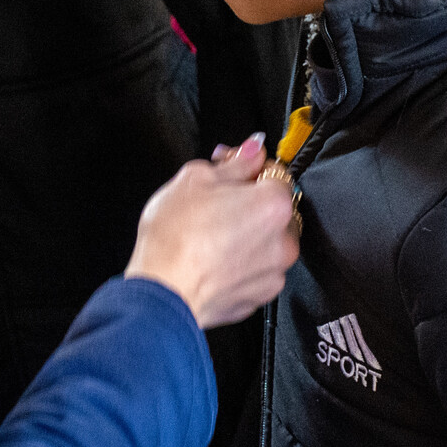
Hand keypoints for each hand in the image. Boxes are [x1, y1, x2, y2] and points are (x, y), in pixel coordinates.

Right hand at [126, 133, 299, 327]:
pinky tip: (213, 258)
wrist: (163, 293)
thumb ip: (235, 163)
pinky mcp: (259, 297)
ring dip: (246, 234)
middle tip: (215, 201)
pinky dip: (241, 263)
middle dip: (249, 202)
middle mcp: (283, 241)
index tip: (230, 168)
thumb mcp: (196, 180)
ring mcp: (273, 273)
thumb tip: (252, 149)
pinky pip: (255, 271)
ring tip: (210, 234)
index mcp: (273, 205)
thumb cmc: (175, 239)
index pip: (275, 172)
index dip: (249, 167)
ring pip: (266, 242)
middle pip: (273, 210)